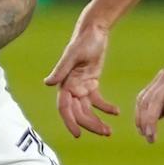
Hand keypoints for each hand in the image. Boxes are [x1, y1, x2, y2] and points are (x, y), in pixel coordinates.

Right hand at [43, 18, 119, 137]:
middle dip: (90, 124)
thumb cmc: (83, 40)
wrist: (94, 30)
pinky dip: (106, 108)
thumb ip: (61, 70)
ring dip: (97, 121)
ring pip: (87, 110)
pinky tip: (116, 112)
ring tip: (110, 131)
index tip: (78, 134)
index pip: (65, 107)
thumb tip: (47, 83)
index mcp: (64, 83)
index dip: (70, 122)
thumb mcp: (73, 54)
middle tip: (106, 133)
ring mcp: (81, 86)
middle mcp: (71, 87)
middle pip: (79, 112)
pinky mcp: (91, 83)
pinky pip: (97, 101)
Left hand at [134, 37, 163, 141]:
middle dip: (144, 122)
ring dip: (152, 119)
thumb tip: (159, 116)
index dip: (139, 116)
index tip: (142, 133)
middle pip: (147, 101)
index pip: (142, 99)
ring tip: (153, 134)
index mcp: (162, 79)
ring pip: (157, 99)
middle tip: (148, 138)